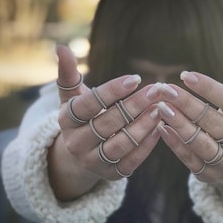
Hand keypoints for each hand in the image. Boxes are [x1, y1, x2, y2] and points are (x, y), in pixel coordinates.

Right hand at [55, 45, 168, 180]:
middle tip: (157, 91)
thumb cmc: (82, 119)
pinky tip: (160, 127)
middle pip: (107, 124)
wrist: (81, 154)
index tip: (135, 79)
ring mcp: (93, 162)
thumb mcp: (73, 98)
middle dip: (134, 106)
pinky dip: (147, 145)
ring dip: (143, 126)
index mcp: (66, 121)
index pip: (88, 105)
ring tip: (160, 109)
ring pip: (121, 144)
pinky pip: (132, 161)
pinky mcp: (111, 175)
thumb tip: (61, 47)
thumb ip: (69, 75)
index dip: (111, 91)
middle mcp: (76, 144)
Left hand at [153, 55, 222, 200]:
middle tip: (165, 89)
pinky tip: (160, 127)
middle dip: (188, 105)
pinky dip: (174, 143)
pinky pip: (189, 159)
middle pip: (214, 123)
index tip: (186, 75)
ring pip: (201, 143)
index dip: (210, 89)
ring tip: (160, 106)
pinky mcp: (209, 176)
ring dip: (179, 124)